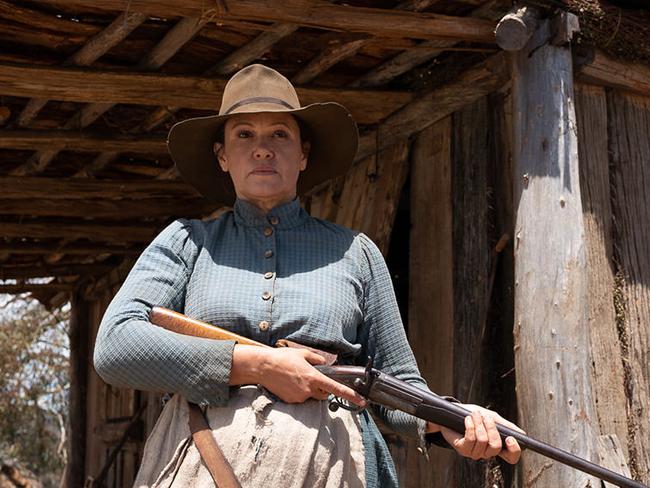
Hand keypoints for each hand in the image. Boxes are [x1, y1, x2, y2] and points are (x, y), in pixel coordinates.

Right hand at [230, 345, 365, 406]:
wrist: (263, 367)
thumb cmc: (283, 358)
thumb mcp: (303, 354)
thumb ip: (317, 359)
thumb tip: (324, 364)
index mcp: (313, 377)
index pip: (336, 388)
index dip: (351, 395)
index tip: (362, 401)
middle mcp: (308, 390)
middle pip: (324, 394)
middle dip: (322, 388)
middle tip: (312, 377)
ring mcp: (299, 397)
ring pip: (311, 396)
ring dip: (309, 389)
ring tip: (295, 377)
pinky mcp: (290, 402)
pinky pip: (300, 399)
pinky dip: (298, 392)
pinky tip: (289, 383)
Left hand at [427, 405, 523, 463]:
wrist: (451, 413)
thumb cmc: (473, 416)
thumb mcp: (491, 417)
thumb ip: (505, 426)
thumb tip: (522, 434)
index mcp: (496, 446)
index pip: (511, 457)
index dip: (514, 451)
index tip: (510, 438)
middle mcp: (486, 452)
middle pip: (495, 447)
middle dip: (491, 428)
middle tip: (485, 416)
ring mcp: (474, 452)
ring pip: (482, 441)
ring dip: (479, 424)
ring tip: (474, 414)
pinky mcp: (462, 449)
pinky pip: (470, 439)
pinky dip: (470, 426)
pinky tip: (467, 419)